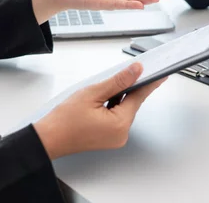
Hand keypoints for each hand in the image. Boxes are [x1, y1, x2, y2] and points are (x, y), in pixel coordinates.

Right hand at [33, 63, 165, 159]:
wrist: (48, 138)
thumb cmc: (64, 120)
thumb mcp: (93, 93)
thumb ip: (118, 81)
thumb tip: (136, 71)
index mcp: (120, 124)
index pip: (139, 97)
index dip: (148, 82)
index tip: (161, 73)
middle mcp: (121, 134)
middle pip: (131, 103)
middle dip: (125, 89)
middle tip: (116, 77)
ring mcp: (115, 138)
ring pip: (123, 109)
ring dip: (116, 97)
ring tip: (98, 93)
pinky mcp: (108, 138)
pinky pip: (116, 117)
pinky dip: (112, 106)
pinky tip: (100, 101)